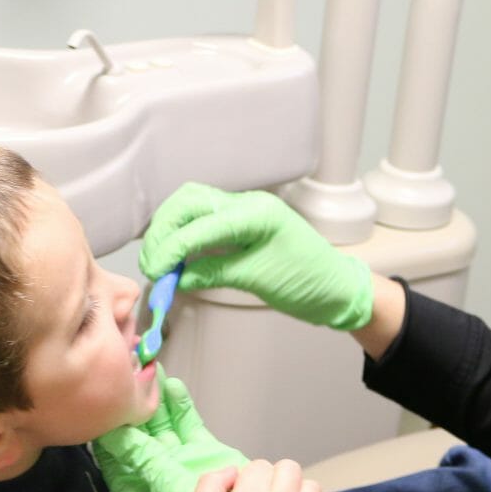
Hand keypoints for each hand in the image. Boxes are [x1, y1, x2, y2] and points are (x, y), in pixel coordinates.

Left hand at [91, 371, 246, 491]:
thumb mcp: (164, 486)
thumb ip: (142, 457)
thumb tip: (113, 432)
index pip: (115, 460)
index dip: (108, 434)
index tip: (99, 406)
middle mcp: (155, 478)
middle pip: (138, 440)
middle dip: (132, 409)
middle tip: (124, 377)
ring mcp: (180, 463)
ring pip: (163, 427)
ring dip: (156, 401)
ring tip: (147, 371)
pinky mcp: (203, 452)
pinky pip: (187, 426)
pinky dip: (180, 407)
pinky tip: (172, 386)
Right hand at [141, 183, 372, 330]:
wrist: (337, 289)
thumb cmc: (308, 282)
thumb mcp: (257, 279)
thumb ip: (212, 273)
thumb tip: (175, 277)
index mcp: (256, 212)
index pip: (199, 224)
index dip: (171, 248)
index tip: (154, 272)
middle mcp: (248, 203)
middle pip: (187, 202)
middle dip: (163, 231)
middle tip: (153, 265)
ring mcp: (244, 210)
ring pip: (191, 207)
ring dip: (169, 230)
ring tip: (160, 263)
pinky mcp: (241, 224)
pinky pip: (203, 221)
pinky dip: (183, 236)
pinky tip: (176, 258)